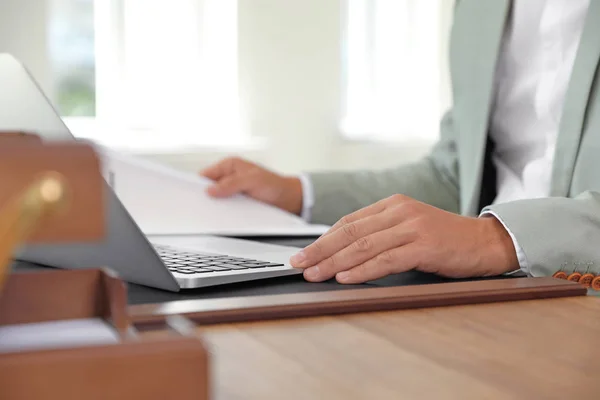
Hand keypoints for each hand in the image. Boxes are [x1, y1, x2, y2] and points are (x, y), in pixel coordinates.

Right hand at [200, 157, 303, 214]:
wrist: (288, 200)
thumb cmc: (274, 185)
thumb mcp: (252, 180)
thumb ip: (232, 184)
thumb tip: (212, 190)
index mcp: (230, 165)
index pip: (207, 174)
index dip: (198, 184)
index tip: (192, 194)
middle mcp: (229, 177)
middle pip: (210, 188)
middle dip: (206, 197)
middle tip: (201, 207)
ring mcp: (233, 191)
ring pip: (217, 199)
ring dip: (215, 206)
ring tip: (210, 214)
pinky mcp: (237, 203)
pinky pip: (225, 208)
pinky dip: (223, 213)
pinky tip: (221, 218)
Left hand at [289, 194, 518, 283]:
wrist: (485, 242)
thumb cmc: (445, 240)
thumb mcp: (409, 229)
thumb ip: (380, 235)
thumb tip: (343, 254)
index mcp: (393, 205)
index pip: (348, 222)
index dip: (323, 239)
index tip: (304, 254)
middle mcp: (399, 211)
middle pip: (350, 232)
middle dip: (320, 250)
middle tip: (299, 264)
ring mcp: (412, 227)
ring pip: (363, 245)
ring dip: (334, 262)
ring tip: (315, 274)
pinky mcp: (424, 245)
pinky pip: (385, 259)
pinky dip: (362, 269)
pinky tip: (345, 277)